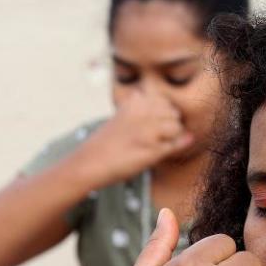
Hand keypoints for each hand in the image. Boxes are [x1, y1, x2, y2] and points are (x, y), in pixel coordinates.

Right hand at [76, 91, 191, 185]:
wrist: (88, 163)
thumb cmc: (106, 143)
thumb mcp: (121, 118)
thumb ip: (142, 111)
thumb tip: (157, 102)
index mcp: (134, 102)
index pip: (165, 102)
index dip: (162, 115)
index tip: (149, 125)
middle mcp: (143, 113)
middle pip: (174, 114)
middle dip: (169, 125)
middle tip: (151, 138)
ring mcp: (148, 131)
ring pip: (177, 128)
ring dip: (170, 138)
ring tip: (152, 145)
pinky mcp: (152, 150)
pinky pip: (174, 146)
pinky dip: (171, 149)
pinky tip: (156, 153)